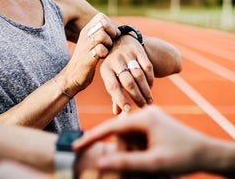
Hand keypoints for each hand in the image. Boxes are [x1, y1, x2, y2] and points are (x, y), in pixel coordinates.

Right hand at [66, 13, 119, 92]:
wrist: (72, 77)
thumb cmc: (87, 61)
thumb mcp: (92, 44)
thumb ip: (102, 35)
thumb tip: (119, 31)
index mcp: (86, 31)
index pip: (101, 16)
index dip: (110, 24)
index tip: (112, 35)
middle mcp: (85, 36)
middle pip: (103, 23)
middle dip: (111, 32)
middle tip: (110, 43)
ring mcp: (85, 46)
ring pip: (102, 35)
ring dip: (108, 43)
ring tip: (106, 50)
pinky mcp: (87, 58)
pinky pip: (101, 49)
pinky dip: (105, 53)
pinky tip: (102, 57)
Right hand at [73, 105, 207, 175]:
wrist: (207, 152)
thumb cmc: (183, 157)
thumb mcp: (153, 163)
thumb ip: (125, 162)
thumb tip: (100, 161)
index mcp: (144, 117)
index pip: (111, 127)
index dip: (92, 137)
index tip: (76, 146)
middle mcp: (145, 113)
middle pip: (121, 134)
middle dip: (124, 153)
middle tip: (139, 170)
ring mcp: (149, 117)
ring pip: (129, 137)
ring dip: (133, 154)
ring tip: (150, 166)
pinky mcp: (153, 123)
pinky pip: (137, 137)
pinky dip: (139, 150)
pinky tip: (150, 159)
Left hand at [100, 35, 153, 112]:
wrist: (119, 40)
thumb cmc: (114, 65)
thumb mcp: (110, 76)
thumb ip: (114, 94)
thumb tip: (117, 113)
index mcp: (105, 69)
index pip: (112, 86)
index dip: (120, 99)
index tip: (128, 111)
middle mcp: (115, 60)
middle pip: (128, 82)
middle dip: (137, 97)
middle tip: (143, 107)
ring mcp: (127, 54)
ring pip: (138, 75)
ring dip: (145, 90)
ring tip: (149, 101)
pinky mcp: (138, 50)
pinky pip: (147, 66)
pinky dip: (150, 79)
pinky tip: (151, 87)